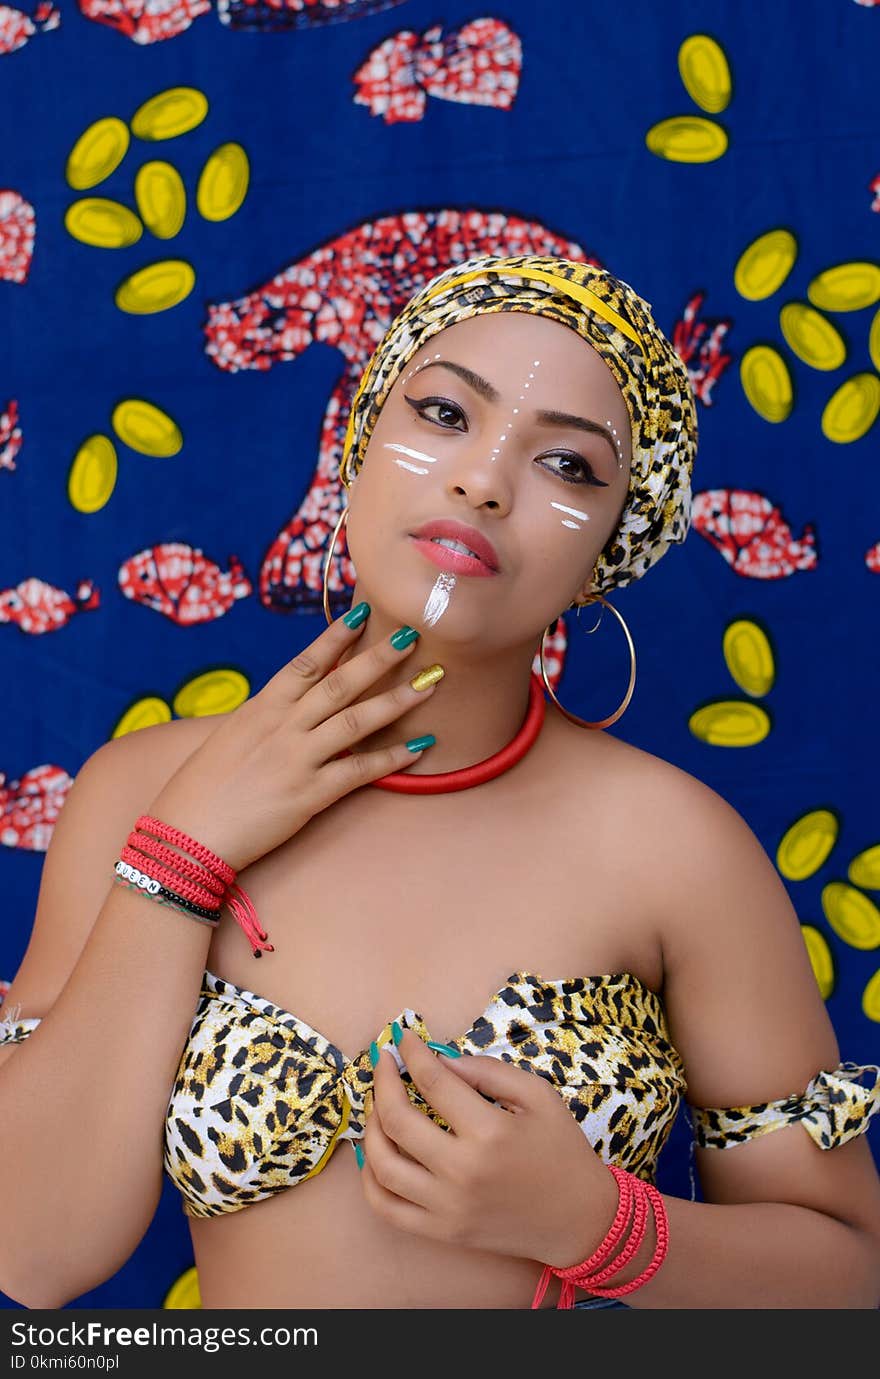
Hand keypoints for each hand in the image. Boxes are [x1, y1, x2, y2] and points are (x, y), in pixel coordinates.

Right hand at [145, 607, 442, 873]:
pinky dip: (392, 758)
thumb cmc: (199, 790)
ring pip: (357, 720)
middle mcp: (282, 727)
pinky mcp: (309, 795)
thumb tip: (285, 707)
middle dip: (380, 657)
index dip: (337, 635)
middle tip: (413, 637)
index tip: (364, 612)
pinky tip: (420, 747)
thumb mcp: (228, 740)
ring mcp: (297, 759)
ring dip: (397, 700)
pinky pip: (359, 771)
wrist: (185, 837)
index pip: (306, 661)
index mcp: (260, 708)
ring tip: (430, 685)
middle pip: (341, 683)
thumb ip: (262, 720)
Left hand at [360, 1030, 618, 1268]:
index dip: (412, 1052)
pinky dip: (370, 1178)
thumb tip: (440, 1059)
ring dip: (369, 1126)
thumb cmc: (561, 1150)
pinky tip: (376, 1151)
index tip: (403, 1037)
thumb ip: (488, 1071)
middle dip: (382, 1080)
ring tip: (378, 1103)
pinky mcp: (442, 1232)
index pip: (433, 1081)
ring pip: (381, 1164)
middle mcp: (461, 1171)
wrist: (580, 1220)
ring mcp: (447, 1207)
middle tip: (383, 1061)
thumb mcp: (538, 1095)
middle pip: (396, 1119)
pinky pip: (386, 1207)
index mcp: (489, 1132)